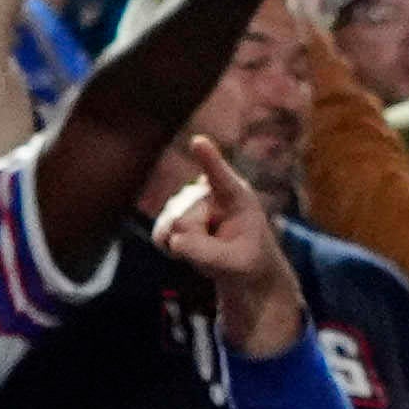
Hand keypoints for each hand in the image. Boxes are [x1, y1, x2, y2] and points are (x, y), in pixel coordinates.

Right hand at [152, 134, 301, 352]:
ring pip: (171, 228)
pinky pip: (161, 235)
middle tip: (223, 246)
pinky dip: (173, 249)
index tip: (199, 142)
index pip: (219, 175)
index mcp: (236, 195)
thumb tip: (173, 241)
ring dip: (189, 246)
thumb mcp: (234, 263)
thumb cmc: (247, 260)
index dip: (208, 159)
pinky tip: (191, 248)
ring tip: (211, 246)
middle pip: (185, 219)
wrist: (241, 266)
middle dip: (198, 242)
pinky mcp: (171, 215)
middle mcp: (208, 191)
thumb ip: (205, 252)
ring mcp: (186, 201)